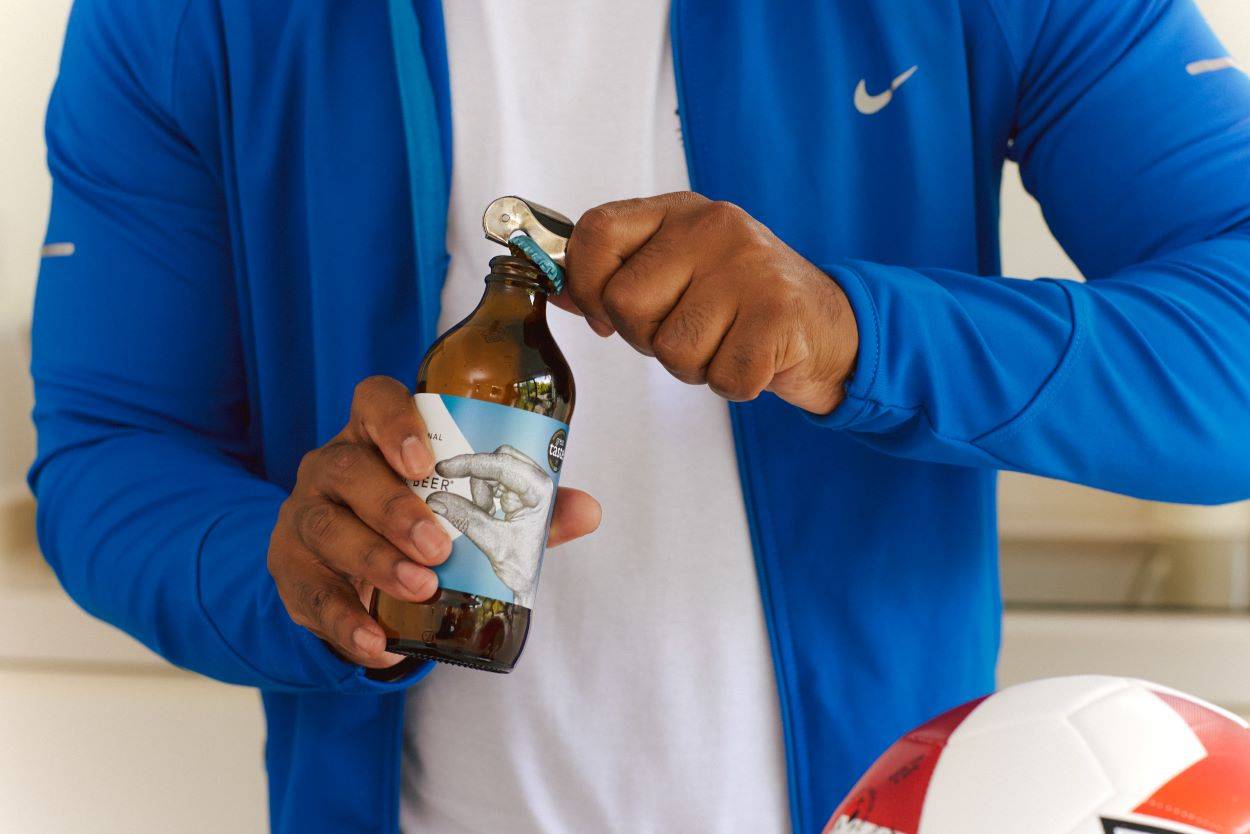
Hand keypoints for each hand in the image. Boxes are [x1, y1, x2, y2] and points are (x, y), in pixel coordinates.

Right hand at [267, 376, 600, 668]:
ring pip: (326, 529)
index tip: (423, 461)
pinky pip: (309, 595)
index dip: (395, 423)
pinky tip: (378, 644)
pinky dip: (347, 624)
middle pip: (348, 471)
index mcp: (376, 435)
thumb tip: (586, 510)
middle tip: (438, 547)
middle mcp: (332, 466)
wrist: (352, 570)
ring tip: (421, 589)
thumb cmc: (420, 519)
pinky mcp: (290, 569)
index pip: (373, 402)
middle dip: (394, 510)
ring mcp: (305, 515)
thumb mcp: (466, 507)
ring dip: (374, 562)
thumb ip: (523, 506)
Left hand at [557, 192, 857, 414]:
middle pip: (625, 303)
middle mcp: (713, 228)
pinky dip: (734, 385)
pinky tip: (754, 360)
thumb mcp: (680, 272)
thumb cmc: (742, 304)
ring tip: (726, 342)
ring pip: (671, 349)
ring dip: (694, 366)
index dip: (586, 285)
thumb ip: (621, 274)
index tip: (604, 315)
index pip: (596, 233)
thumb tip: (559, 291)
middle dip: (647, 338)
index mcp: (680, 213)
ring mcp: (750, 268)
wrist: (833, 326)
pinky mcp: (779, 316)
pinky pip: (721, 376)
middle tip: (690, 331)